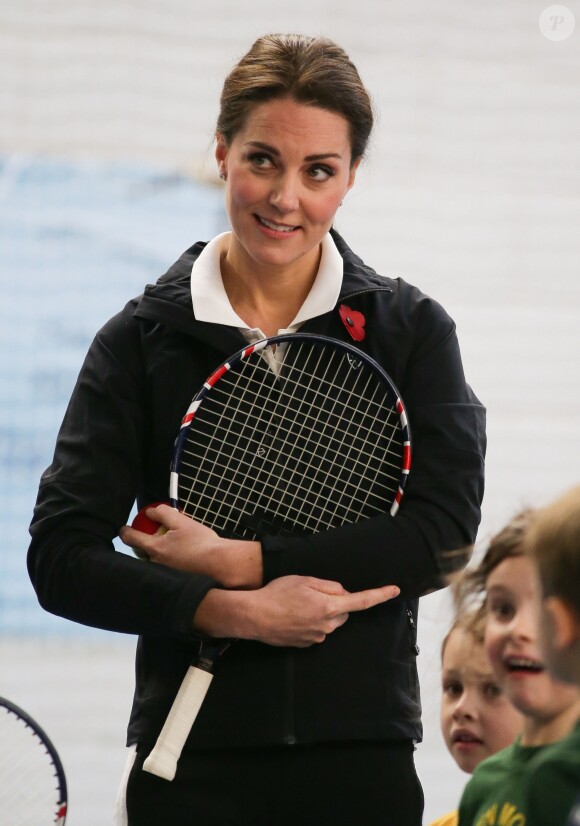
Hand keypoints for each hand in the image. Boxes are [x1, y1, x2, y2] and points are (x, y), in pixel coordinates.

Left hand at [119, 505, 261, 586]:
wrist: (219, 564)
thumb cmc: (201, 542)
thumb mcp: (182, 522)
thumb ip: (163, 513)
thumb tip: (150, 511)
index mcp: (155, 548)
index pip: (132, 538)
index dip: (125, 531)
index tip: (123, 529)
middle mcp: (156, 564)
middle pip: (143, 552)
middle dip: (146, 544)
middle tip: (156, 535)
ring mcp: (165, 574)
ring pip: (155, 561)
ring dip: (159, 554)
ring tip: (175, 546)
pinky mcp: (175, 580)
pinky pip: (166, 568)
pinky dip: (170, 562)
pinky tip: (184, 557)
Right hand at [194, 576, 400, 647]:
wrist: (255, 616)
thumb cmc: (278, 594)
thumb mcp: (305, 580)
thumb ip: (329, 586)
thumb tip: (343, 593)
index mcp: (329, 606)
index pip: (361, 601)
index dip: (380, 595)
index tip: (394, 590)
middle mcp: (327, 625)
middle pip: (343, 611)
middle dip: (334, 602)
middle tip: (311, 593)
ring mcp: (317, 637)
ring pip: (329, 621)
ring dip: (321, 612)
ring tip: (297, 604)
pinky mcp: (307, 644)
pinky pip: (316, 630)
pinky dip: (309, 622)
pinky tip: (292, 615)